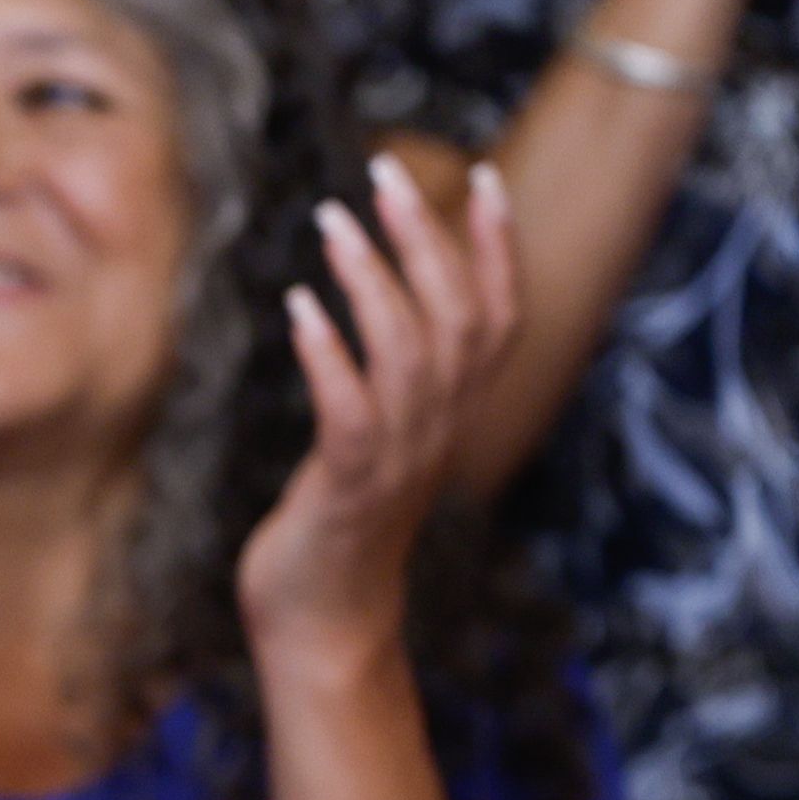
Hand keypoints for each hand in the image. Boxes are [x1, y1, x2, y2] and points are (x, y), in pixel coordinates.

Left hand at [236, 153, 518, 661]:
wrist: (324, 628)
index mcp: (452, 417)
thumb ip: (389, 383)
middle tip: (385, 171)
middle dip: (428, 238)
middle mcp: (438, 432)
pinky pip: (351, 414)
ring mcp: (398, 463)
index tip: (484, 177)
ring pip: (410, 356)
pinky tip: (299, 308)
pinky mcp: (347, 492)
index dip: (498, 250)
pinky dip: (329, 356)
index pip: (498, 320)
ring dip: (372, 280)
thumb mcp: (374, 443)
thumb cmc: (339, 528)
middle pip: (459, 319)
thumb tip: (375, 310)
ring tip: (332, 221)